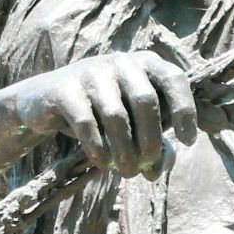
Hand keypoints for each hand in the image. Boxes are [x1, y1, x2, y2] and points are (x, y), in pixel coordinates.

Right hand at [13, 51, 198, 178]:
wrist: (45, 104)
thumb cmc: (100, 115)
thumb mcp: (133, 127)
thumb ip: (155, 146)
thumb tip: (158, 169)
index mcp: (143, 63)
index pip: (173, 78)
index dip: (185, 109)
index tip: (188, 141)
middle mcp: (119, 61)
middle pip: (145, 100)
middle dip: (150, 140)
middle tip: (145, 168)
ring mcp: (90, 71)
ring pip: (116, 115)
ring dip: (124, 151)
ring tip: (126, 173)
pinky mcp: (64, 88)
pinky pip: (87, 122)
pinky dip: (98, 148)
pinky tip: (102, 163)